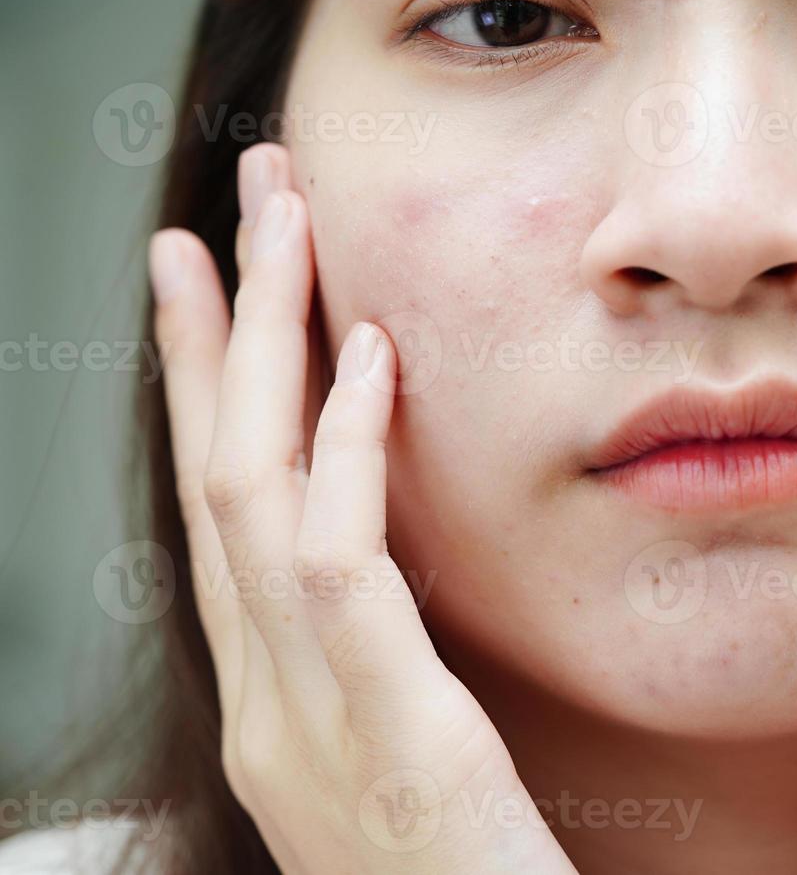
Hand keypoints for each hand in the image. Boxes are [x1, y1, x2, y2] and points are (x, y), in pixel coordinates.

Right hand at [149, 143, 575, 874]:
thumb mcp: (406, 768)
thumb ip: (388, 676)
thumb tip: (397, 582)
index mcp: (276, 707)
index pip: (221, 522)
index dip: (205, 399)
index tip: (214, 293)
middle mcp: (264, 703)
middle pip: (210, 479)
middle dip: (211, 337)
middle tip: (222, 213)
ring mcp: (303, 719)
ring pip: (248, 492)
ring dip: (262, 346)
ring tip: (279, 225)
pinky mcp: (381, 731)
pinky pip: (340, 563)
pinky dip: (344, 449)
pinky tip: (371, 358)